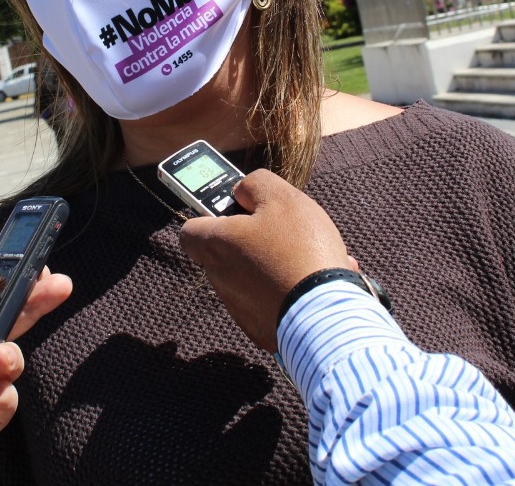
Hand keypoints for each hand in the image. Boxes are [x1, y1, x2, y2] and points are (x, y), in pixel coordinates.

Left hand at [179, 169, 351, 350]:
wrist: (324, 316)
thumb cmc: (300, 251)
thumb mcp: (280, 198)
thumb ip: (254, 185)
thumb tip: (242, 191)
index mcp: (217, 245)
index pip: (190, 229)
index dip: (211, 214)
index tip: (238, 209)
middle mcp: (221, 279)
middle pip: (227, 251)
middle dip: (253, 238)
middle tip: (284, 230)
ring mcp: (240, 308)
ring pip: (254, 275)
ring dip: (277, 263)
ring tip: (312, 257)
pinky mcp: (261, 328)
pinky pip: (272, 299)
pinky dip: (290, 288)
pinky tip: (318, 281)